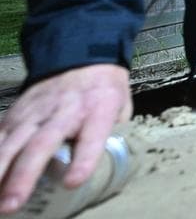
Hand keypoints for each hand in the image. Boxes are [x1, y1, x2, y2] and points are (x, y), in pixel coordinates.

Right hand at [0, 64, 130, 213]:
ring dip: (0, 171)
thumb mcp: (121, 108)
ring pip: (13, 142)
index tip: (73, 181)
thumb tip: (117, 164)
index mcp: (97, 109)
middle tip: (14, 202)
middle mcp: (63, 111)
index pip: (91, 136)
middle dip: (25, 175)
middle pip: (42, 143)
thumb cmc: (102, 89)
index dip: (83, 160)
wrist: (79, 56)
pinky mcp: (16, 114)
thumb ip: (116, 135)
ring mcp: (35, 112)